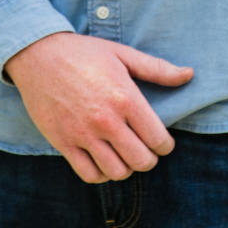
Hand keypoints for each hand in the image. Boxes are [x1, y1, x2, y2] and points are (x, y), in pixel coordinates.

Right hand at [4, 32, 193, 183]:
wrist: (38, 54)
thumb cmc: (83, 52)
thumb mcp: (122, 54)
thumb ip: (157, 68)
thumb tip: (189, 75)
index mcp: (125, 98)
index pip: (158, 140)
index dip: (165, 145)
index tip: (161, 141)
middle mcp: (106, 120)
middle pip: (141, 161)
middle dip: (148, 159)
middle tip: (144, 149)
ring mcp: (83, 134)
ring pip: (117, 172)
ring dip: (126, 168)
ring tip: (124, 155)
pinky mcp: (63, 142)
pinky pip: (89, 174)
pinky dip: (101, 174)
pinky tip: (103, 160)